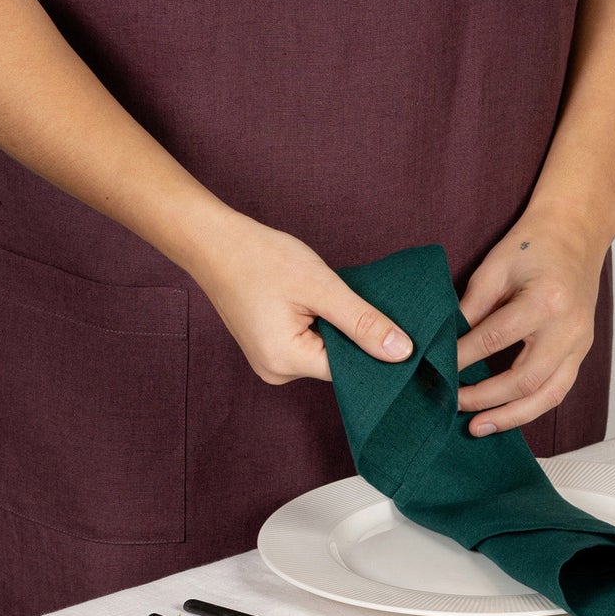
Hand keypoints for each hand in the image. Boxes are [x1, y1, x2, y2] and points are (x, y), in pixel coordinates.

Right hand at [187, 214, 411, 383]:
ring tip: (321, 296)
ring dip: (333, 328)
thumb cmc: (260, 258)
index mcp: (286, 361)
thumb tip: (401, 352)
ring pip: (323, 353)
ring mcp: (269, 363)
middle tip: (349, 298)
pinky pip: (307, 345)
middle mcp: (276, 372)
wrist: (213, 243)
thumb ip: (363, 322)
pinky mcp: (268, 350)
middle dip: (350, 335)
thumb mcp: (321, 287)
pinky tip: (310, 301)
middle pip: (336, 363)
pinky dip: (317, 326)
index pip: (349, 370)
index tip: (386, 323)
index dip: (371, 347)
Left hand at [455, 209, 606, 435]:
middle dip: (485, 398)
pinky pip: (558, 391)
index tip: (436, 369)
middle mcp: (568, 328)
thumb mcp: (495, 267)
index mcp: (546, 301)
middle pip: (524, 379)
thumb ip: (471, 306)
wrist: (576, 233)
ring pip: (547, 395)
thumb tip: (444, 344)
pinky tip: (504, 416)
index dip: (462, 358)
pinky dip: (530, 408)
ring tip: (478, 428)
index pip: (494, 339)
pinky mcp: (581, 351)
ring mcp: (580, 343)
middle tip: (452, 404)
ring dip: (510, 416)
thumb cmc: (533, 245)